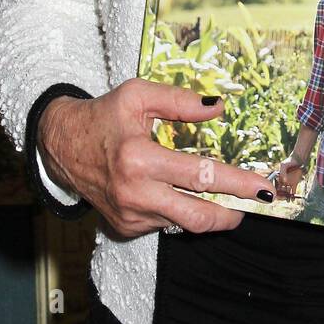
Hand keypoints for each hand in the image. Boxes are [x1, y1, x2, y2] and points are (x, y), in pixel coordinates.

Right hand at [37, 77, 277, 236]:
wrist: (62, 146)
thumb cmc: (104, 116)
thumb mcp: (138, 95)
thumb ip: (179, 100)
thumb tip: (218, 107)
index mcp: (138, 158)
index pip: (199, 175)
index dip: (236, 182)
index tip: (261, 187)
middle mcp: (134, 193)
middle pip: (197, 215)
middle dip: (232, 213)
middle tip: (255, 203)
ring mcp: (129, 215)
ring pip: (183, 222)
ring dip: (210, 212)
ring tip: (228, 199)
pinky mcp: (126, 227)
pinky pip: (165, 222)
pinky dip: (180, 210)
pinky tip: (182, 194)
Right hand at [274, 158, 304, 199]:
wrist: (298, 160)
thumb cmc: (289, 161)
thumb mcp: (284, 165)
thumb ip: (282, 172)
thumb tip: (284, 181)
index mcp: (278, 178)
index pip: (275, 187)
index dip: (275, 192)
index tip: (276, 195)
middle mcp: (283, 182)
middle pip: (281, 191)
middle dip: (281, 196)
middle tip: (283, 198)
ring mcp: (289, 183)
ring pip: (286, 192)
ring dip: (287, 197)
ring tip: (288, 200)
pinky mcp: (295, 183)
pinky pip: (293, 191)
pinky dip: (293, 195)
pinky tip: (293, 200)